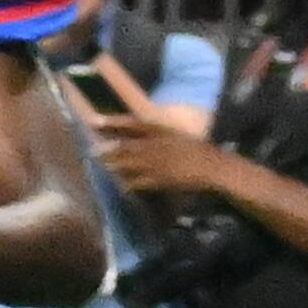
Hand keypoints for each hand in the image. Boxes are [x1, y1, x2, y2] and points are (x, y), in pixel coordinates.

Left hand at [89, 110, 224, 198]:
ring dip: (115, 165)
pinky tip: (123, 186)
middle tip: (92, 151)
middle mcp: (157, 144)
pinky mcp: (161, 179)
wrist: (215, 167)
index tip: (94, 121)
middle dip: (108, 148)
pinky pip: (139, 182)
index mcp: (163, 131)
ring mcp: (158, 162)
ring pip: (129, 163)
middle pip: (126, 145)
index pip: (133, 124)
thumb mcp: (176, 135)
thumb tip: (139, 133)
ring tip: (104, 166)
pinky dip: (129, 184)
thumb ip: (157, 133)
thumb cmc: (197, 150)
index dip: (113, 122)